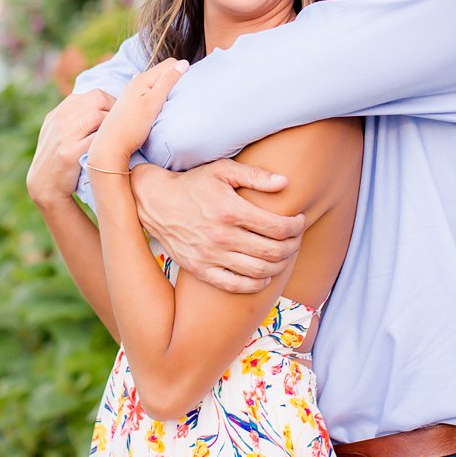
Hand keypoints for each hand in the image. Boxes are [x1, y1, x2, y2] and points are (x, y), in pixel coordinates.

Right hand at [28, 89, 113, 205]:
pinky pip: (95, 138)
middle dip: (115, 110)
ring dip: (112, 124)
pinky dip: (107, 140)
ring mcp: (63, 136)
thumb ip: (74, 118)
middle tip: (124, 125)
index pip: (94, 95)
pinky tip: (113, 148)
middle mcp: (59, 120)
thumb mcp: (58, 133)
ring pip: (97, 115)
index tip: (120, 117)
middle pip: (97, 100)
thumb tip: (102, 107)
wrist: (44, 187)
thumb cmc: (58, 160)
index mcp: (59, 113)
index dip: (112, 103)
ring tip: (119, 135)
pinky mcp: (68, 153)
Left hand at [88, 58, 188, 169]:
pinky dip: (160, 95)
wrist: (110, 146)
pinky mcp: (133, 103)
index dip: (183, 71)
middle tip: (186, 93)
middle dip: (176, 78)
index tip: (191, 85)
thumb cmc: (132, 126)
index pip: (170, 64)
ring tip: (176, 100)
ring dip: (168, 87)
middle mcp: (137, 82)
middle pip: (164, 72)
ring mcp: (134, 92)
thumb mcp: (153, 103)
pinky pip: (152, 92)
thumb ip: (167, 82)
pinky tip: (163, 107)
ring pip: (158, 82)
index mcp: (143, 79)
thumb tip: (184, 63)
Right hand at [132, 160, 304, 293]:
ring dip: (279, 266)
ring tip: (283, 255)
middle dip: (292, 246)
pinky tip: (263, 276)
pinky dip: (255, 284)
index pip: (277, 227)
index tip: (299, 222)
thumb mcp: (222, 170)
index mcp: (230, 210)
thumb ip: (255, 175)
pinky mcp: (201, 270)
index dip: (295, 227)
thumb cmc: (193, 184)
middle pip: (272, 251)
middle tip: (296, 239)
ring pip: (258, 271)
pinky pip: (235, 285)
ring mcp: (210, 256)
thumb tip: (285, 183)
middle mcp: (221, 236)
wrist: (156, 203)